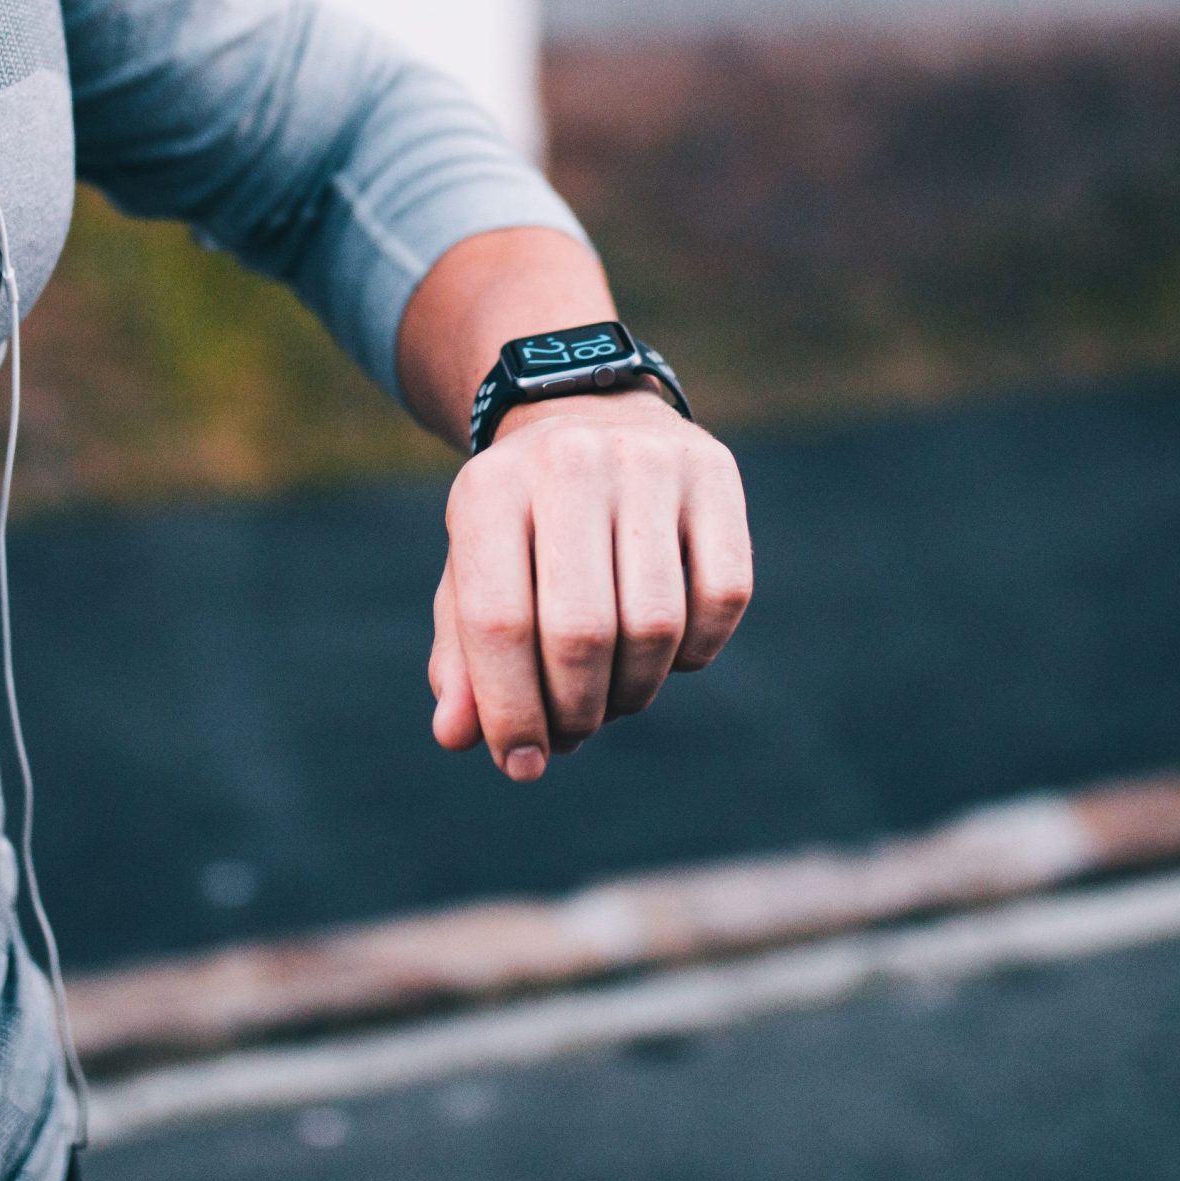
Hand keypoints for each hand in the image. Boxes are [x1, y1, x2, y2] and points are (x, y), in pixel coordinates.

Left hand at [427, 385, 752, 781]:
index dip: (510, 711)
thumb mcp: (471, 577)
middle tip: (572, 731)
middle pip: (581, 633)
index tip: (521, 763)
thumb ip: (459, 660)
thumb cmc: (519, 526)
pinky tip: (665, 651)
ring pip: (656, 626)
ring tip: (611, 696)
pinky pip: (722, 601)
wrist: (586, 417)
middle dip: (575, 709)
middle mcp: (569, 464)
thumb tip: (457, 737)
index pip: (498, 622)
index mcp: (487, 489)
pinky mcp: (716, 475)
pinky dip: (695, 653)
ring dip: (634, 691)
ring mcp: (650, 463)